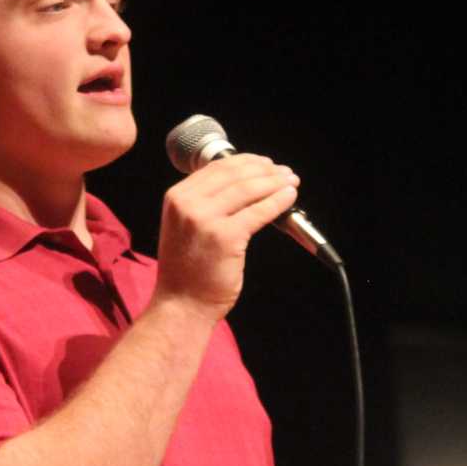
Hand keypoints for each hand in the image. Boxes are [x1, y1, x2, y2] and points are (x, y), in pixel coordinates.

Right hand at [153, 153, 299, 316]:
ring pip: (248, 189)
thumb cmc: (186, 271)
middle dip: (265, 170)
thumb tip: (243, 184)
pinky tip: (288, 198)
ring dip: (274, 182)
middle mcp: (187, 204)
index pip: (216, 167)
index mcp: (176, 197)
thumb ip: (204, 203)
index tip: (264, 164)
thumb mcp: (184, 226)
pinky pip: (259, 212)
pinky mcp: (226, 237)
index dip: (246, 161)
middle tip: (283, 172)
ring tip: (290, 182)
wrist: (182, 304)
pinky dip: (277, 201)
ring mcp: (205, 219)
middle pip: (234, 174)